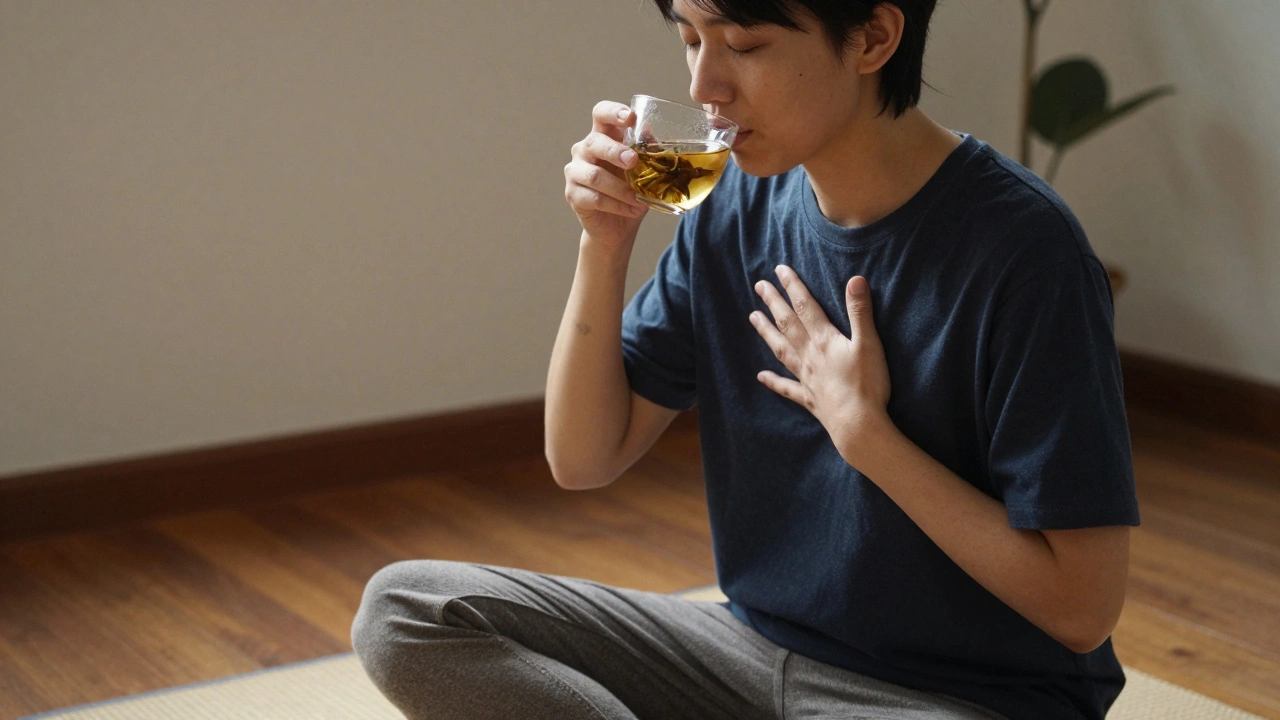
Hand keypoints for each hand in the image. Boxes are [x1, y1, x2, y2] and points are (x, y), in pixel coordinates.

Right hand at [564, 101, 649, 243]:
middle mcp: (584, 150)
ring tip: (639, 198)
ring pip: (595, 175)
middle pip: (594, 142)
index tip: (630, 117)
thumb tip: (655, 139)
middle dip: (615, 151)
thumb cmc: (630, 190)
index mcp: (603, 136)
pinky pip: (595, 198)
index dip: (612, 112)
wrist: (617, 225)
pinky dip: (618, 205)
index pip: (600, 114)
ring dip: (621, 188)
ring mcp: (575, 172)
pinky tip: (633, 209)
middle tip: (633, 161)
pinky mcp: (573, 195)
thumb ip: (647, 152)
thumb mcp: (644, 169)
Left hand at [750, 265, 892, 467]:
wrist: (858, 425)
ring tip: (752, 318)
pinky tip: (761, 376)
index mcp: (823, 340)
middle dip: (773, 303)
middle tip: (758, 286)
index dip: (793, 286)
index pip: (805, 307)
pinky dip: (773, 381)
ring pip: (781, 350)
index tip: (779, 270)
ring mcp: (806, 378)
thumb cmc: (867, 384)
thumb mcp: (869, 344)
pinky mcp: (808, 398)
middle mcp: (809, 356)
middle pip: (787, 324)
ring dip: (766, 333)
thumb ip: (860, 312)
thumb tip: (855, 279)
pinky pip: (786, 388)